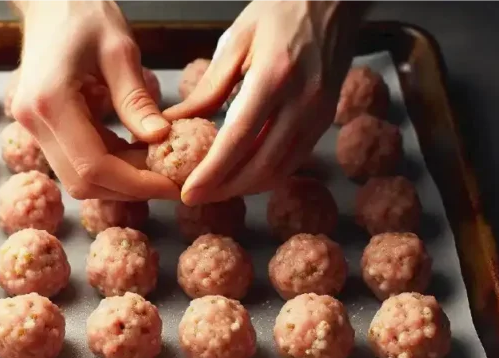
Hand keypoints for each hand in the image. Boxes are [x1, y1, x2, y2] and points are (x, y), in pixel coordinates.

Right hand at [10, 0, 178, 200]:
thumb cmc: (83, 11)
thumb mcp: (119, 49)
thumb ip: (136, 99)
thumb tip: (160, 139)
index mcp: (51, 102)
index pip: (94, 166)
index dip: (135, 183)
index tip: (171, 184)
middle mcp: (34, 121)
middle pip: (83, 181)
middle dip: (129, 187)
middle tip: (170, 179)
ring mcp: (32, 127)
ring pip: (78, 177)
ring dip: (119, 179)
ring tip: (156, 164)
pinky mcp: (40, 127)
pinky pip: (75, 160)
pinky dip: (108, 164)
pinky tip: (135, 152)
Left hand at [164, 0, 368, 204]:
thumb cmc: (280, 11)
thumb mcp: (236, 41)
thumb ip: (207, 88)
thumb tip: (172, 122)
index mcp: (274, 77)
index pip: (239, 139)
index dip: (212, 172)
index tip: (187, 192)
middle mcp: (302, 101)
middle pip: (261, 165)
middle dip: (225, 189)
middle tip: (195, 198)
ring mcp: (319, 114)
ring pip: (281, 170)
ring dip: (246, 187)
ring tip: (215, 191)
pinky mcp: (326, 120)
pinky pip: (295, 160)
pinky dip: (267, 175)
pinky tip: (244, 175)